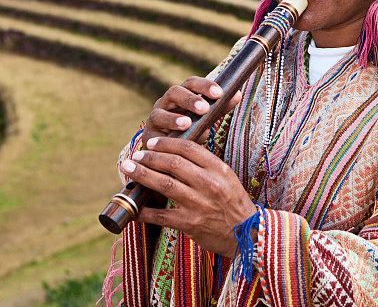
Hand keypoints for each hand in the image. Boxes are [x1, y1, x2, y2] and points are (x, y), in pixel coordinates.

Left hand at [121, 136, 256, 257]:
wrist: (248, 234)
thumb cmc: (234, 204)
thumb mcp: (227, 177)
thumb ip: (206, 165)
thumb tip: (176, 153)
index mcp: (219, 169)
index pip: (188, 149)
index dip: (166, 143)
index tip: (152, 143)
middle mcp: (209, 184)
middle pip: (173, 163)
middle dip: (150, 157)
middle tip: (136, 155)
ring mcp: (199, 204)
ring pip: (164, 184)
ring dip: (142, 175)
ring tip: (129, 168)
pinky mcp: (190, 223)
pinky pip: (161, 215)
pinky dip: (144, 210)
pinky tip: (133, 206)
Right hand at [141, 76, 242, 146]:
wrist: (169, 154)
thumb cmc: (189, 132)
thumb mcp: (205, 120)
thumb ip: (218, 109)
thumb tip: (236, 94)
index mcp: (182, 95)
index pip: (191, 84)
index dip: (204, 86)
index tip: (220, 92)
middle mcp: (167, 102)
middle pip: (175, 92)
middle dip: (190, 99)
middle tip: (204, 108)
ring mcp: (155, 116)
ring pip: (160, 110)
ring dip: (174, 118)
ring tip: (187, 123)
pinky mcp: (148, 134)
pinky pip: (154, 130)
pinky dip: (166, 131)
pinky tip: (176, 135)